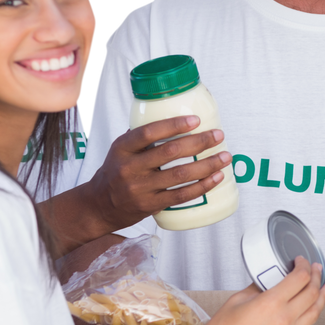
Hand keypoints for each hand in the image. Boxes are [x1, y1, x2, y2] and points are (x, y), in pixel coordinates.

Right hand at [86, 116, 229, 230]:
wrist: (99, 206)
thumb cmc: (115, 172)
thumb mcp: (120, 150)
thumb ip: (142, 137)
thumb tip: (175, 118)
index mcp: (122, 148)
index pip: (148, 132)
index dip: (174, 125)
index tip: (196, 120)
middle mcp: (130, 167)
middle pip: (170, 152)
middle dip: (199, 142)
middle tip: (218, 135)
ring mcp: (140, 188)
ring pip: (180, 175)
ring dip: (207, 165)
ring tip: (225, 156)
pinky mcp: (151, 205)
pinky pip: (181, 195)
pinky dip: (202, 186)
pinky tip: (216, 177)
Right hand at [190, 258, 324, 324]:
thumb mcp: (238, 299)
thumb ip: (258, 287)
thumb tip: (269, 280)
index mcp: (271, 303)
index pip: (299, 278)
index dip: (303, 266)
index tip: (300, 261)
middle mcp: (283, 319)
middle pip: (312, 293)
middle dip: (317, 277)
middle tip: (316, 268)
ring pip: (315, 311)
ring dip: (323, 296)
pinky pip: (306, 324)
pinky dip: (313, 312)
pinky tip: (313, 306)